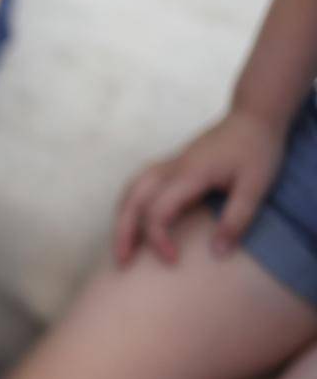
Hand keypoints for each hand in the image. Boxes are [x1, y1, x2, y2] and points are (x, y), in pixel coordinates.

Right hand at [114, 109, 285, 265]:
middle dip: (123, 233)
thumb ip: (237, 220)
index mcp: (189, 175)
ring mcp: (168, 164)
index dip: (158, 240)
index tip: (172, 260)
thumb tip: (218, 254)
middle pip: (132, 201)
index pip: (157, 211)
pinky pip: (137, 184)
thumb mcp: (256, 187)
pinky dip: (128, 204)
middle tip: (122, 262)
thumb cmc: (257, 150)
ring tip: (122, 244)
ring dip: (120, 218)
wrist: (253, 116)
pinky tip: (133, 218)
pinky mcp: (170, 163)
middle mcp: (171, 168)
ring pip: (130, 190)